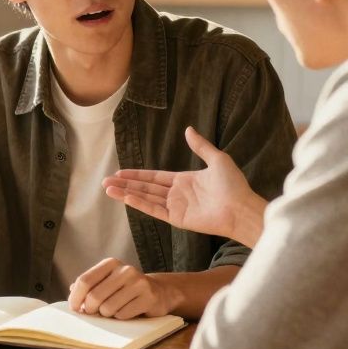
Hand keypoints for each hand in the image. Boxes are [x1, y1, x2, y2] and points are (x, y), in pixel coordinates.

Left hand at [67, 258, 175, 319]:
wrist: (159, 292)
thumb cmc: (126, 289)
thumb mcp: (107, 282)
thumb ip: (89, 286)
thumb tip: (71, 292)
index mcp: (110, 264)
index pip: (84, 280)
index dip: (75, 297)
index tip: (74, 308)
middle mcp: (125, 270)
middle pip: (94, 296)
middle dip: (90, 309)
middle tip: (94, 313)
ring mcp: (138, 283)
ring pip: (108, 308)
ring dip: (107, 314)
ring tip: (114, 310)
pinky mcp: (149, 297)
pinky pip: (123, 315)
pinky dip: (121, 318)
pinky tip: (127, 312)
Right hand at [103, 127, 265, 245]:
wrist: (241, 207)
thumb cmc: (234, 184)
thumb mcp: (217, 159)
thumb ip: (200, 146)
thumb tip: (188, 129)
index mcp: (184, 181)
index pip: (154, 177)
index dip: (137, 174)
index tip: (120, 172)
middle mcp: (177, 194)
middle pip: (145, 187)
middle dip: (126, 183)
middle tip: (106, 181)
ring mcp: (176, 207)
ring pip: (146, 198)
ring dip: (127, 193)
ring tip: (108, 189)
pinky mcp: (177, 219)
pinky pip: (154, 209)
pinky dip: (139, 203)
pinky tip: (126, 196)